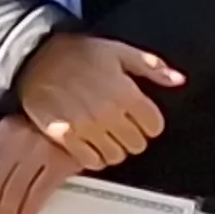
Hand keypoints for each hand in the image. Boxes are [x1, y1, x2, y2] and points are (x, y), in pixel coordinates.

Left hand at [0, 115, 78, 213]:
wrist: (79, 111)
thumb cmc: (43, 123)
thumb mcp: (14, 127)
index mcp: (7, 138)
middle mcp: (22, 146)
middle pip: (2, 188)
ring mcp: (42, 154)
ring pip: (19, 191)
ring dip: (10, 213)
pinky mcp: (63, 162)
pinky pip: (43, 188)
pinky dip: (32, 204)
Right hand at [13, 36, 182, 169]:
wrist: (36, 57)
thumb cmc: (79, 53)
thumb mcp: (120, 51)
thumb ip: (152, 67)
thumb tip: (178, 80)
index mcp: (125, 92)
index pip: (154, 126)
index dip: (150, 122)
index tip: (140, 117)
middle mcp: (108, 113)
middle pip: (137, 144)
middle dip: (133, 136)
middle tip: (122, 126)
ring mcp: (86, 127)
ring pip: (116, 156)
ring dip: (114, 148)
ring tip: (105, 135)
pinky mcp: (64, 136)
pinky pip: (90, 161)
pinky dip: (94, 156)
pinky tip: (90, 142)